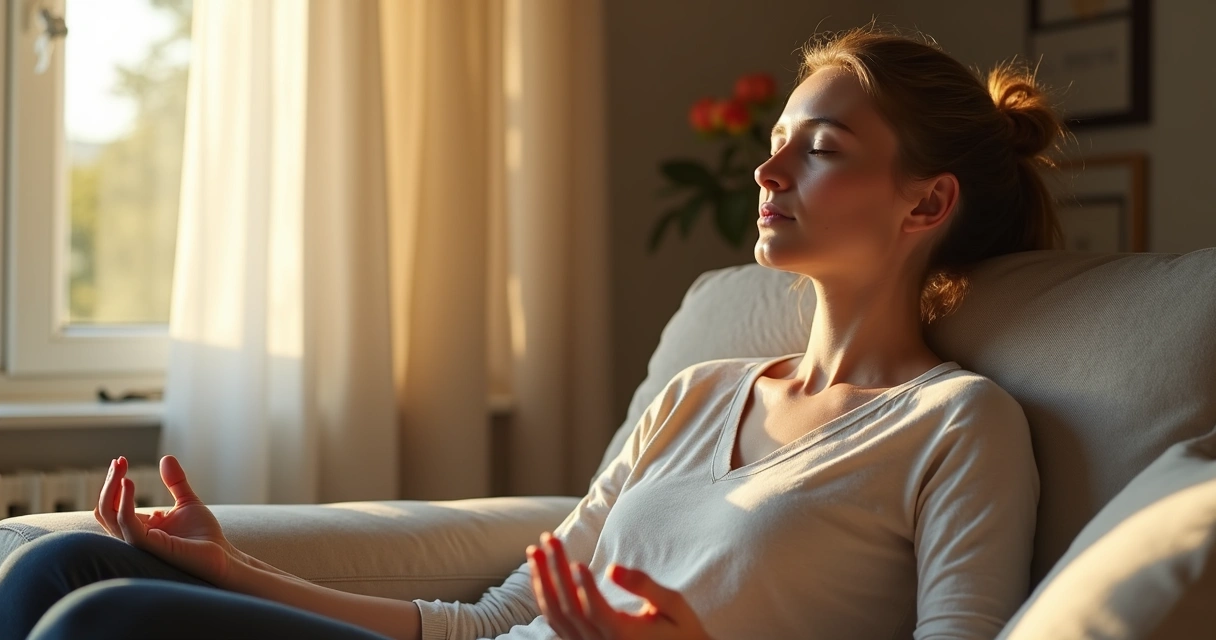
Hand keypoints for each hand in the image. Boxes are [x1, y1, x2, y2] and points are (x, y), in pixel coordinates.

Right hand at [93, 455, 238, 586]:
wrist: (222, 554)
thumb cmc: (204, 534)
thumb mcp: (187, 501)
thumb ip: (175, 482)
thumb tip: (165, 457)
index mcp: (140, 527)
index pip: (113, 505)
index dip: (114, 482)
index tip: (120, 460)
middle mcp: (134, 536)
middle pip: (105, 510)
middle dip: (109, 483)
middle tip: (118, 460)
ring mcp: (139, 542)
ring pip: (109, 516)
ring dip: (112, 489)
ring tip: (121, 468)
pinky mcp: (149, 546)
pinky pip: (127, 525)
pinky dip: (124, 503)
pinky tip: (128, 483)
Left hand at [526, 531, 711, 639]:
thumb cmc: (680, 630)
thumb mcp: (673, 605)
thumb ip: (645, 587)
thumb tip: (613, 569)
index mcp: (624, 637)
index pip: (595, 611)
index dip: (583, 587)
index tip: (575, 560)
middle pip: (569, 608)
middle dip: (554, 570)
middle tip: (549, 537)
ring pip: (556, 616)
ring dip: (542, 581)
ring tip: (534, 550)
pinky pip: (556, 622)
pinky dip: (544, 597)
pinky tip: (540, 574)